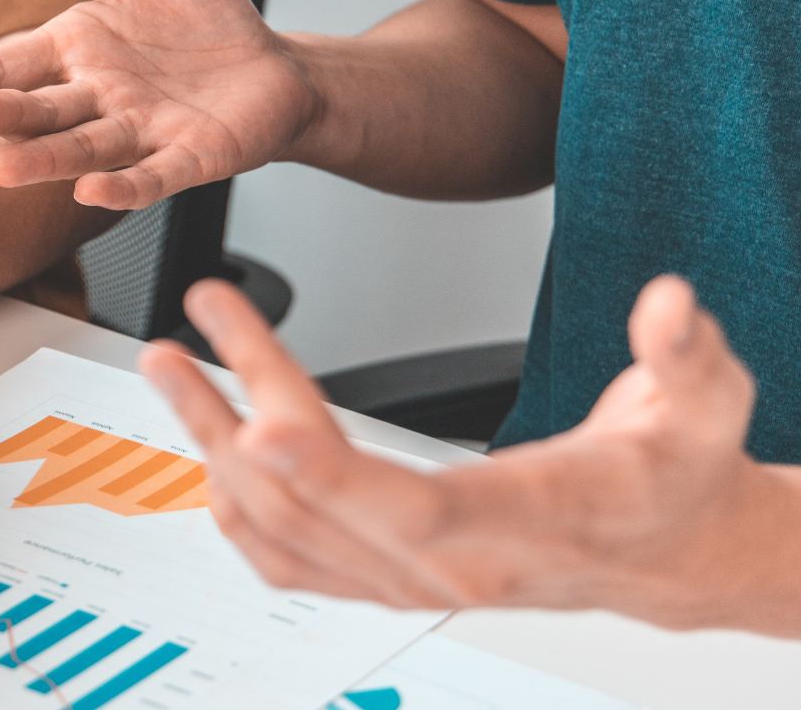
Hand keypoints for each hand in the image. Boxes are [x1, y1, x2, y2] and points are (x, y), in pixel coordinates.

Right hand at [0, 0, 314, 208]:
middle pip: (39, 112)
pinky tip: (91, 190)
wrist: (273, 63)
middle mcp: (96, 98)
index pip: (5, 66)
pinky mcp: (187, 158)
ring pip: (82, 150)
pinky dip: (121, 186)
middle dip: (4, 116)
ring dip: (42, 161)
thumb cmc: (201, 16)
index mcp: (74, 51)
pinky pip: (150, 177)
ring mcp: (139, 132)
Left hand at [145, 275, 800, 634]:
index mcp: (522, 526)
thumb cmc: (674, 476)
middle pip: (316, 505)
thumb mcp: (708, 403)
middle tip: (182, 346)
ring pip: (283, 532)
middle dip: (234, 419)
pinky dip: (236, 508)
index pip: (409, 506)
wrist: (671, 548)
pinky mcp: (388, 576)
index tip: (261, 423)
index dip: (330, 472)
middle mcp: (451, 565)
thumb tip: (670, 303)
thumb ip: (685, 354)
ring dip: (211, 449)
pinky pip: (290, 559)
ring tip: (174, 369)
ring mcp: (409, 578)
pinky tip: (209, 446)